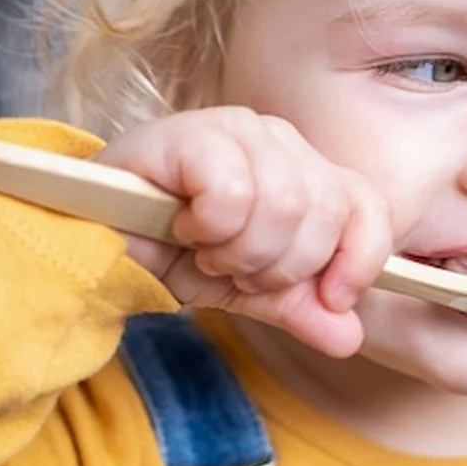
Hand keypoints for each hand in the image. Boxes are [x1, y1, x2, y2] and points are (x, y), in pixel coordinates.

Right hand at [93, 107, 391, 357]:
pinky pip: (233, 191)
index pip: (368, 207)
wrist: (99, 242)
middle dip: (280, 265)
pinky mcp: (191, 133)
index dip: (360, 259)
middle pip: (324, 212)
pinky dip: (211, 227)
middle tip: (234, 269)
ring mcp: (238, 130)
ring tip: (207, 251)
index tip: (333, 300)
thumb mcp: (250, 291)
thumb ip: (303, 309)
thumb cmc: (177, 253)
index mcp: (306, 171)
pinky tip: (185, 228)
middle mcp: (280, 140)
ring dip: (241, 250)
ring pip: (284, 202)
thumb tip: (350, 335)